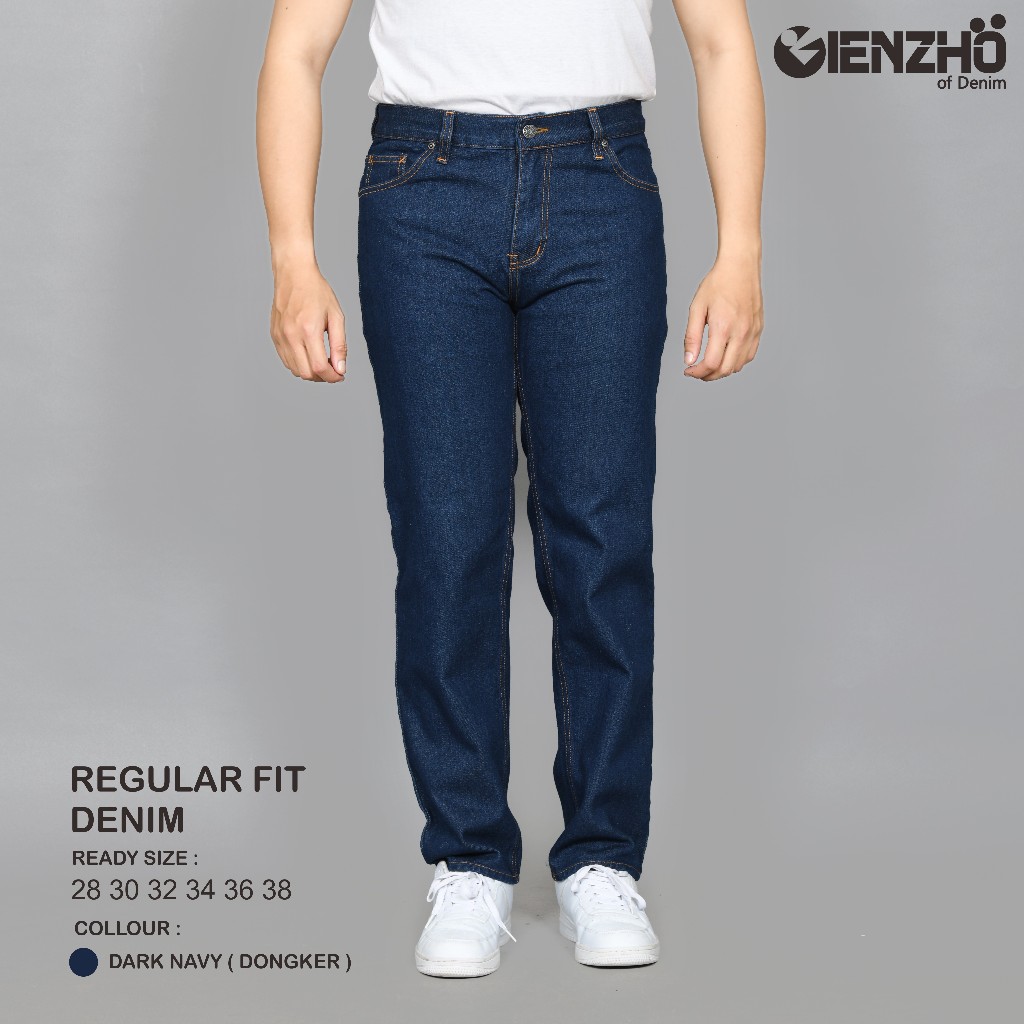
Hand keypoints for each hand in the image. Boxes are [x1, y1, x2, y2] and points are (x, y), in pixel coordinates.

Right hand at [270, 261, 346, 381]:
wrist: (293, 274)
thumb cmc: (317, 292)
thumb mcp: (336, 316)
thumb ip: (339, 345)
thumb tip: (340, 369)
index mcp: (308, 330)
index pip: (319, 368)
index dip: (332, 377)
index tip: (340, 375)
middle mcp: (291, 335)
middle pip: (306, 373)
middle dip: (322, 377)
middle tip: (333, 369)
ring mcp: (280, 336)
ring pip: (295, 370)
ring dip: (310, 372)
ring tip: (321, 361)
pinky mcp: (274, 335)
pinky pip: (286, 360)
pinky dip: (299, 364)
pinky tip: (309, 355)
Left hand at [682, 252, 762, 380]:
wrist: (741, 266)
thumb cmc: (717, 284)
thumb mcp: (697, 308)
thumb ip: (692, 336)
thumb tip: (689, 360)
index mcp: (723, 327)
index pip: (711, 364)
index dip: (697, 373)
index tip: (688, 370)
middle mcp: (741, 332)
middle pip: (725, 369)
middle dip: (708, 376)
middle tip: (696, 371)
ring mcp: (753, 332)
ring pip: (738, 366)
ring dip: (722, 371)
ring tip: (709, 364)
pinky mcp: (759, 329)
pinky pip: (749, 355)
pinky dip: (736, 362)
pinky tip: (725, 355)